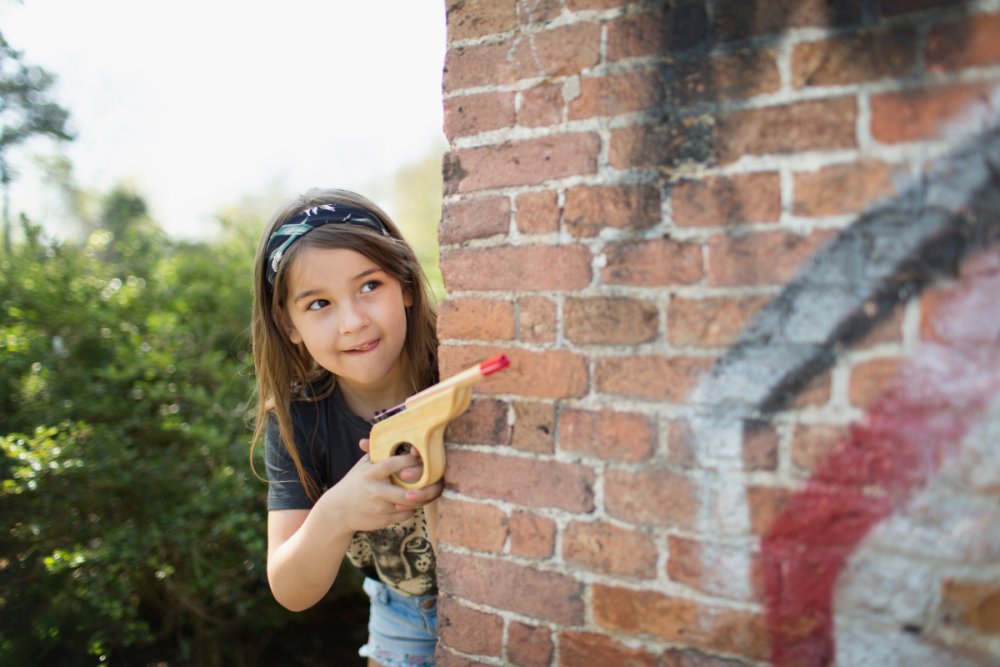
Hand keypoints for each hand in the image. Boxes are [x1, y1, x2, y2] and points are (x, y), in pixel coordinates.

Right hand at [316, 441, 441, 533]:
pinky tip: (413, 502)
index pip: (394, 464)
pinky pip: (406, 515)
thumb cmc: (355, 483)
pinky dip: (413, 509)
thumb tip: (383, 431)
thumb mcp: (361, 466)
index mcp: (371, 474)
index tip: (422, 457)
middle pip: (408, 493)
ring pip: (410, 506)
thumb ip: (376, 451)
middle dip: (427, 488)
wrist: (337, 512)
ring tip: (432, 491)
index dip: (411, 460)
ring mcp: (379, 508)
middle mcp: (376, 491)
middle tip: (438, 481)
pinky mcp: (383, 521)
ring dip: (423, 499)